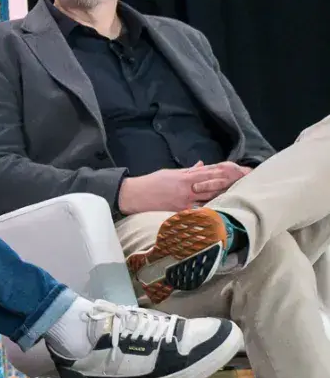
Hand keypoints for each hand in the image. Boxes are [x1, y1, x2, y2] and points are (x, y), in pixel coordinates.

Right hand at [117, 161, 246, 214]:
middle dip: (227, 184)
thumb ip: (188, 170)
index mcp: (184, 177)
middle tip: (243, 182)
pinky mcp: (180, 212)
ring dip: (222, 197)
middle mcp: (186, 189)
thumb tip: (202, 165)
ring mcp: (184, 202)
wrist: (135, 195)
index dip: (223, 172)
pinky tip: (220, 211)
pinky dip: (209, 211)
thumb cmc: (151, 182)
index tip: (236, 170)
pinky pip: (198, 212)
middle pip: (212, 187)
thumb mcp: (170, 173)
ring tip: (238, 196)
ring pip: (208, 200)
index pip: (208, 173)